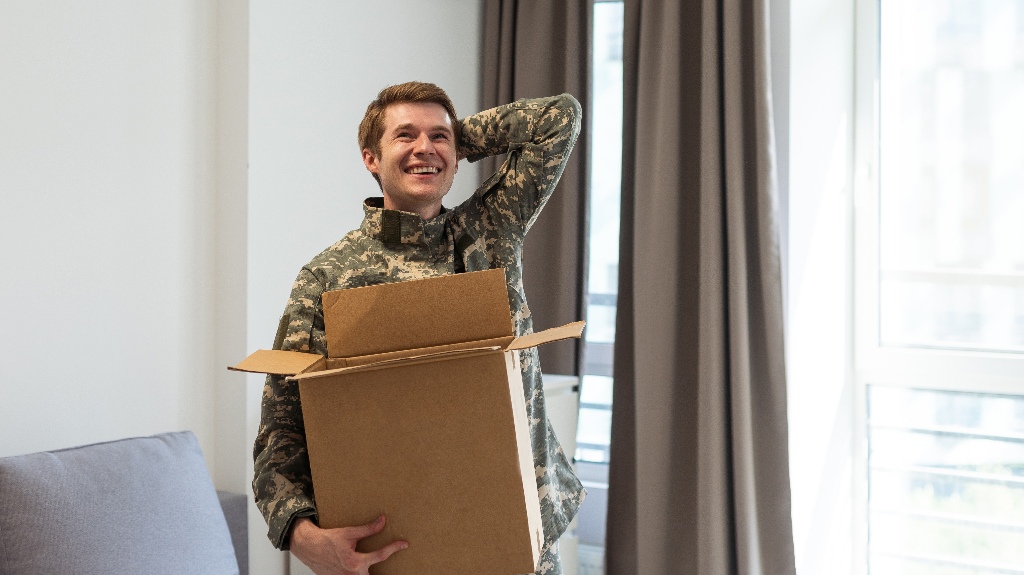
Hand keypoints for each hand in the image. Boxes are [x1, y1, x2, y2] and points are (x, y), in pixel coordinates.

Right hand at [289, 515, 407, 574]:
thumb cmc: (327, 540)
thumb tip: (382, 521)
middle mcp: (351, 574)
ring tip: (374, 563)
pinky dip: (360, 572)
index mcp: (355, 562)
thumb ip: (368, 529)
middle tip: (395, 564)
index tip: (404, 544)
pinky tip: (360, 567)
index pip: (381, 555)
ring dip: (369, 571)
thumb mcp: (349, 532)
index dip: (394, 548)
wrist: (309, 547)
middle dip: (383, 570)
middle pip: (374, 573)